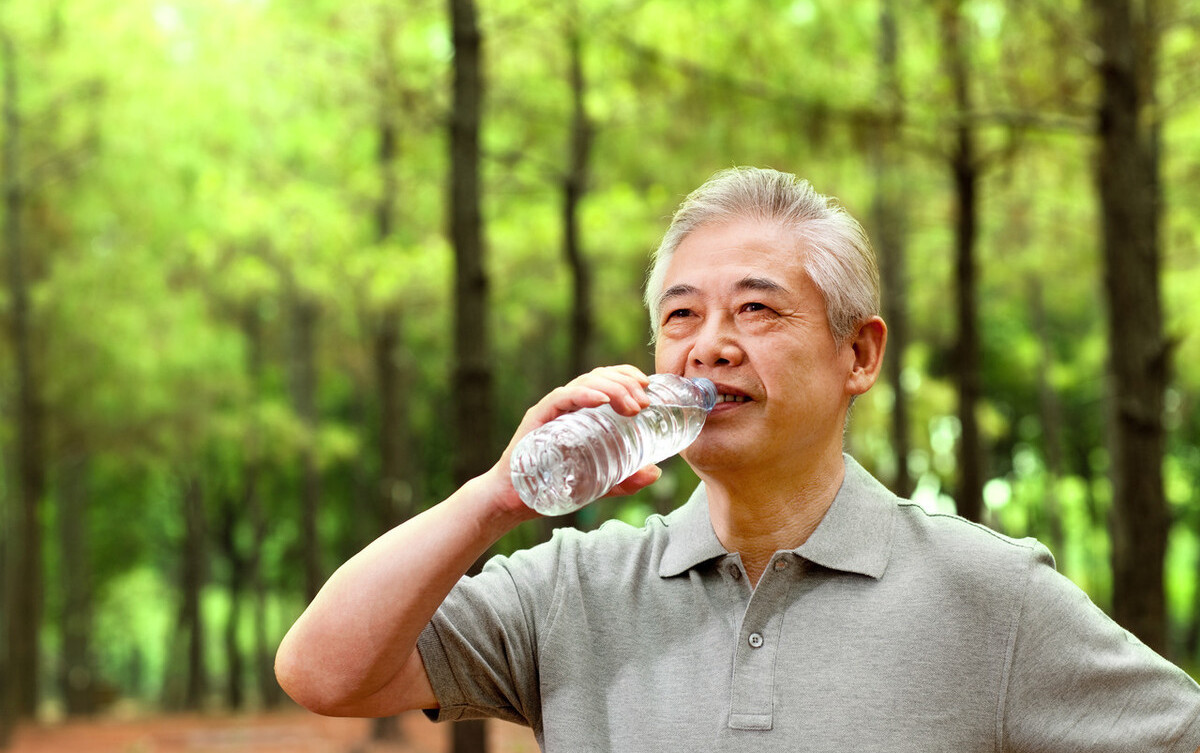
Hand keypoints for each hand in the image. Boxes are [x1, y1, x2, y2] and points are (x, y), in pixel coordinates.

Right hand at [481, 365, 662, 514]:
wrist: (512, 503)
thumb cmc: (551, 487)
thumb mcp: (598, 483)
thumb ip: (625, 479)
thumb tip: (655, 472)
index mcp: (580, 412)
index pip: (605, 380)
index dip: (627, 376)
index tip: (648, 386)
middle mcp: (566, 405)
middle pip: (598, 378)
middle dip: (625, 383)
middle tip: (645, 402)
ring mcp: (551, 410)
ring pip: (583, 384)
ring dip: (611, 388)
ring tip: (631, 405)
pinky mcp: (537, 419)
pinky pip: (561, 399)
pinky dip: (583, 396)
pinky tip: (601, 399)